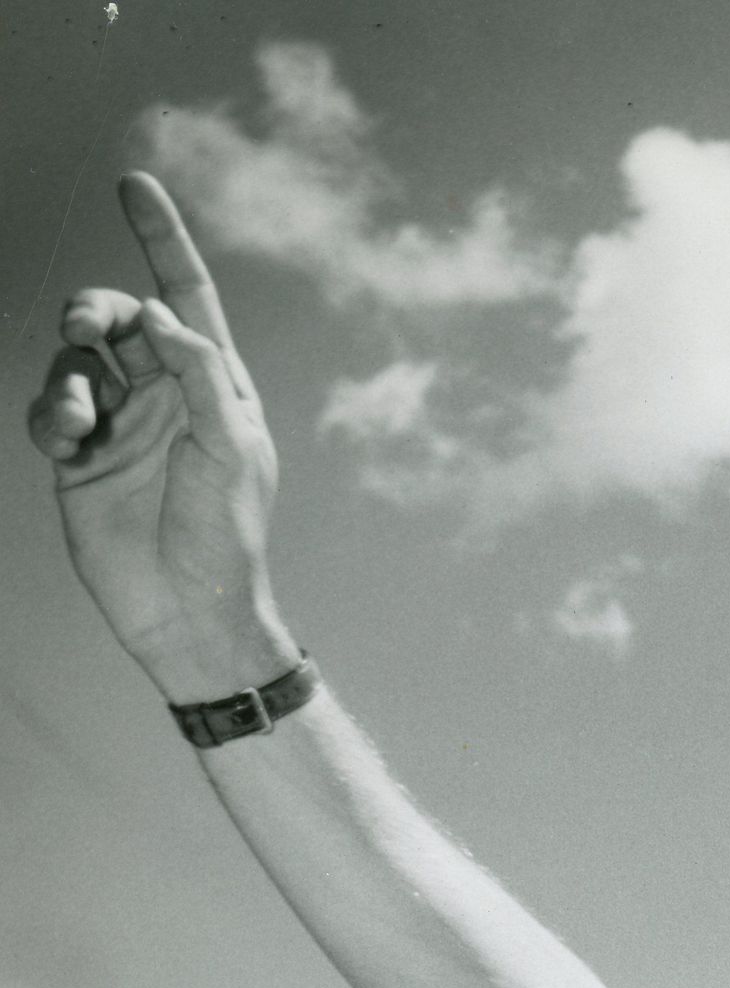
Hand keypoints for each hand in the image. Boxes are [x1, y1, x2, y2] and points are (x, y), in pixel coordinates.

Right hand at [25, 172, 293, 701]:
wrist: (189, 614)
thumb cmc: (226, 536)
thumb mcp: (231, 447)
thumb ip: (199, 371)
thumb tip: (157, 313)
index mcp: (214, 385)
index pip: (186, 296)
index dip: (160, 239)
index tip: (133, 183)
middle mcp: (164, 396)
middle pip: (117, 316)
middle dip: (95, 306)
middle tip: (87, 327)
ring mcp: (119, 425)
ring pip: (74, 359)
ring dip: (70, 373)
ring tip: (82, 418)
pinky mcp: (80, 459)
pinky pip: (50, 410)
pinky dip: (52, 415)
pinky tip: (69, 444)